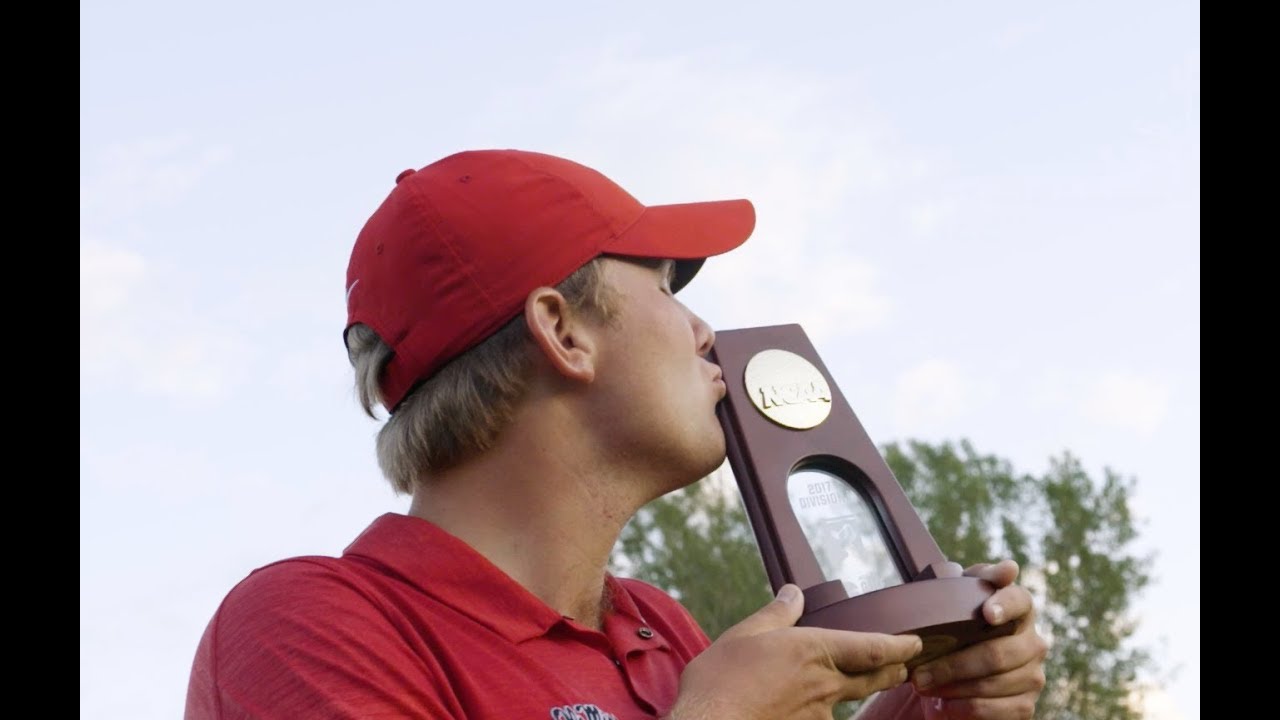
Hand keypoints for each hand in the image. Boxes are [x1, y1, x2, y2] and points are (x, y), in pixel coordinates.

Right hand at [668, 584, 921, 719]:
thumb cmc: (721, 682)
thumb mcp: (745, 634)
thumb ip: (777, 613)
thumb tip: (794, 592)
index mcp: (815, 651)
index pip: (873, 648)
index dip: (899, 645)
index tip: (916, 642)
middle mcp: (824, 685)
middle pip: (871, 678)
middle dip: (891, 670)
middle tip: (904, 666)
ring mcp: (817, 714)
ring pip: (845, 700)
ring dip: (852, 690)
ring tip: (849, 681)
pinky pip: (820, 717)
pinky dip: (819, 708)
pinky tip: (801, 704)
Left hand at [911, 560, 1048, 719]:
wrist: (956, 672)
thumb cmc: (955, 627)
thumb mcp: (955, 599)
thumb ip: (976, 579)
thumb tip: (1009, 568)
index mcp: (1020, 610)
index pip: (1020, 601)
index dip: (1004, 606)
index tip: (986, 613)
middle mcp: (1033, 643)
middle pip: (997, 654)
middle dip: (952, 664)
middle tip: (918, 673)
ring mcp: (1033, 676)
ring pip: (992, 684)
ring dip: (952, 688)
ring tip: (922, 686)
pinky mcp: (1025, 705)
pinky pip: (996, 710)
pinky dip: (965, 708)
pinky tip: (944, 706)